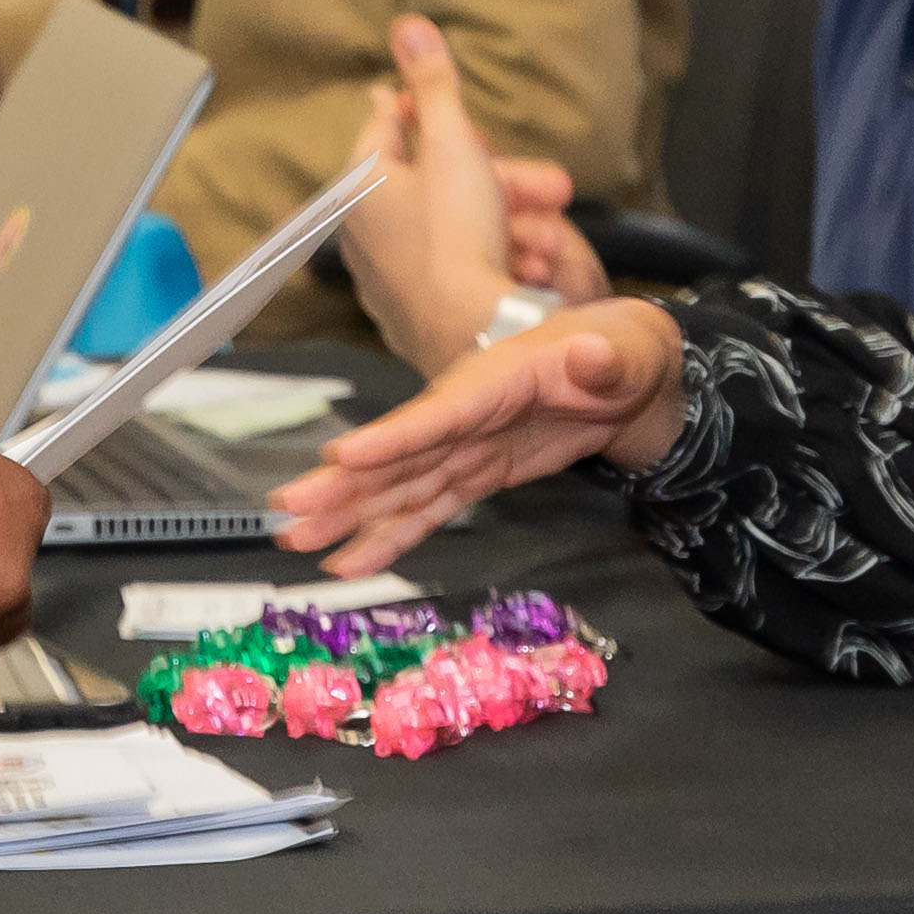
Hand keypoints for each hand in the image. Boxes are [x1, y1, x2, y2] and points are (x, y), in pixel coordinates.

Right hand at [269, 302, 688, 574]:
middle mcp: (464, 414)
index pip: (437, 414)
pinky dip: (389, 536)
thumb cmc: (620, 351)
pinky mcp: (473, 473)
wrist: (624, 368)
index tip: (341, 458)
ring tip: (297, 542)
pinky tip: (350, 561)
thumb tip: (593, 356)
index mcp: (493, 380)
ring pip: (398, 486)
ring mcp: (464, 447)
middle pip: (398, 455)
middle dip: (343, 484)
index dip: (391, 438)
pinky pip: (425, 508)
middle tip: (289, 510)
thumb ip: (604, 360)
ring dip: (349, 515)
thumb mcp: (623, 351)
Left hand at [333, 15, 611, 364]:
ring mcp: (393, 274)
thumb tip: (408, 26)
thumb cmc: (457, 243)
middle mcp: (368, 230)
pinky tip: (535, 266)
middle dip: (505, 178)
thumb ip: (435, 86)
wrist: (474, 336)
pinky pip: (466, 268)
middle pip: (441, 182)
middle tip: (550, 185)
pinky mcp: (421, 309)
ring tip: (548, 238)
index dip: (424, 108)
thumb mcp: (453, 147)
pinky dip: (503, 260)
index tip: (439, 102)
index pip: (385, 125)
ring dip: (515, 223)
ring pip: (463, 226)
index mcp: (363, 185)